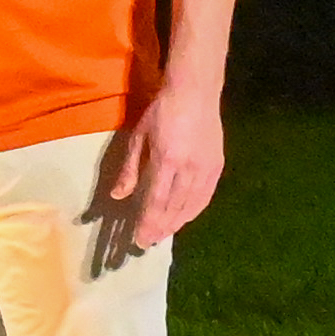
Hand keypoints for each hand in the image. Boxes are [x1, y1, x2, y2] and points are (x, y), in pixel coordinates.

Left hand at [106, 88, 227, 250]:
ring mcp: (206, 168)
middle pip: (174, 207)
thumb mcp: (139, 136)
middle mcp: (189, 168)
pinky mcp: (217, 166)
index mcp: (167, 160)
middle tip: (147, 243)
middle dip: (160, 228)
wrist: (195, 92)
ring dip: (176, 223)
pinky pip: (205, 196)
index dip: (148, 223)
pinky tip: (184, 219)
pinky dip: (193, 211)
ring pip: (191, 205)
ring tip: (162, 235)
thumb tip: (117, 195)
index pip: (156, 201)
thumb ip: (130, 168)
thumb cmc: (162, 111)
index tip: (139, 239)